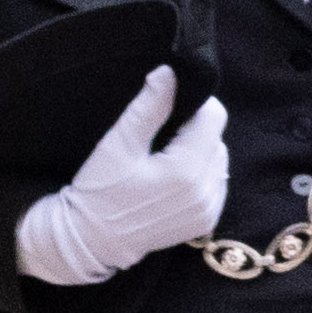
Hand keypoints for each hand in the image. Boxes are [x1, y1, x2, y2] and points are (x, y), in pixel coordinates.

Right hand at [10, 67, 230, 290]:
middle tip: (161, 133)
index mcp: (186, 170)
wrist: (93, 239)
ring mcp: (209, 210)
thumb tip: (169, 73)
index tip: (172, 104)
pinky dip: (201, 174)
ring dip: (199, 151)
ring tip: (165, 155)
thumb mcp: (118, 144)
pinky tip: (172, 176)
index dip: (196, 104)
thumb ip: (148, 108)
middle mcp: (206, 192)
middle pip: (217, 139)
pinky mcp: (207, 222)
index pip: (214, 118)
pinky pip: (216, 184)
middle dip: (195, 129)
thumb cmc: (99, 190)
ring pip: (218, 161)